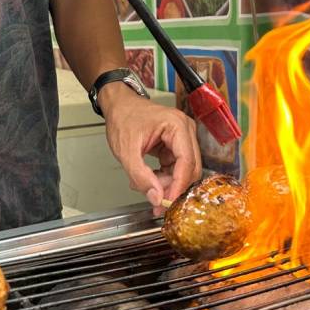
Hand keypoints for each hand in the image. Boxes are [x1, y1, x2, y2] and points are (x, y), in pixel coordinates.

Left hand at [99, 83, 201, 213]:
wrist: (119, 106)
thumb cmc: (123, 119)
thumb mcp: (126, 151)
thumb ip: (141, 176)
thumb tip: (156, 198)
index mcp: (177, 126)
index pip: (187, 162)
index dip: (178, 186)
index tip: (167, 203)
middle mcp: (185, 130)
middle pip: (190, 168)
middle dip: (173, 187)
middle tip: (156, 202)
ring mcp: (182, 138)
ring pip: (184, 171)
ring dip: (167, 183)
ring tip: (144, 186)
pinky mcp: (176, 145)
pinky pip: (176, 168)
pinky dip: (164, 177)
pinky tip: (148, 179)